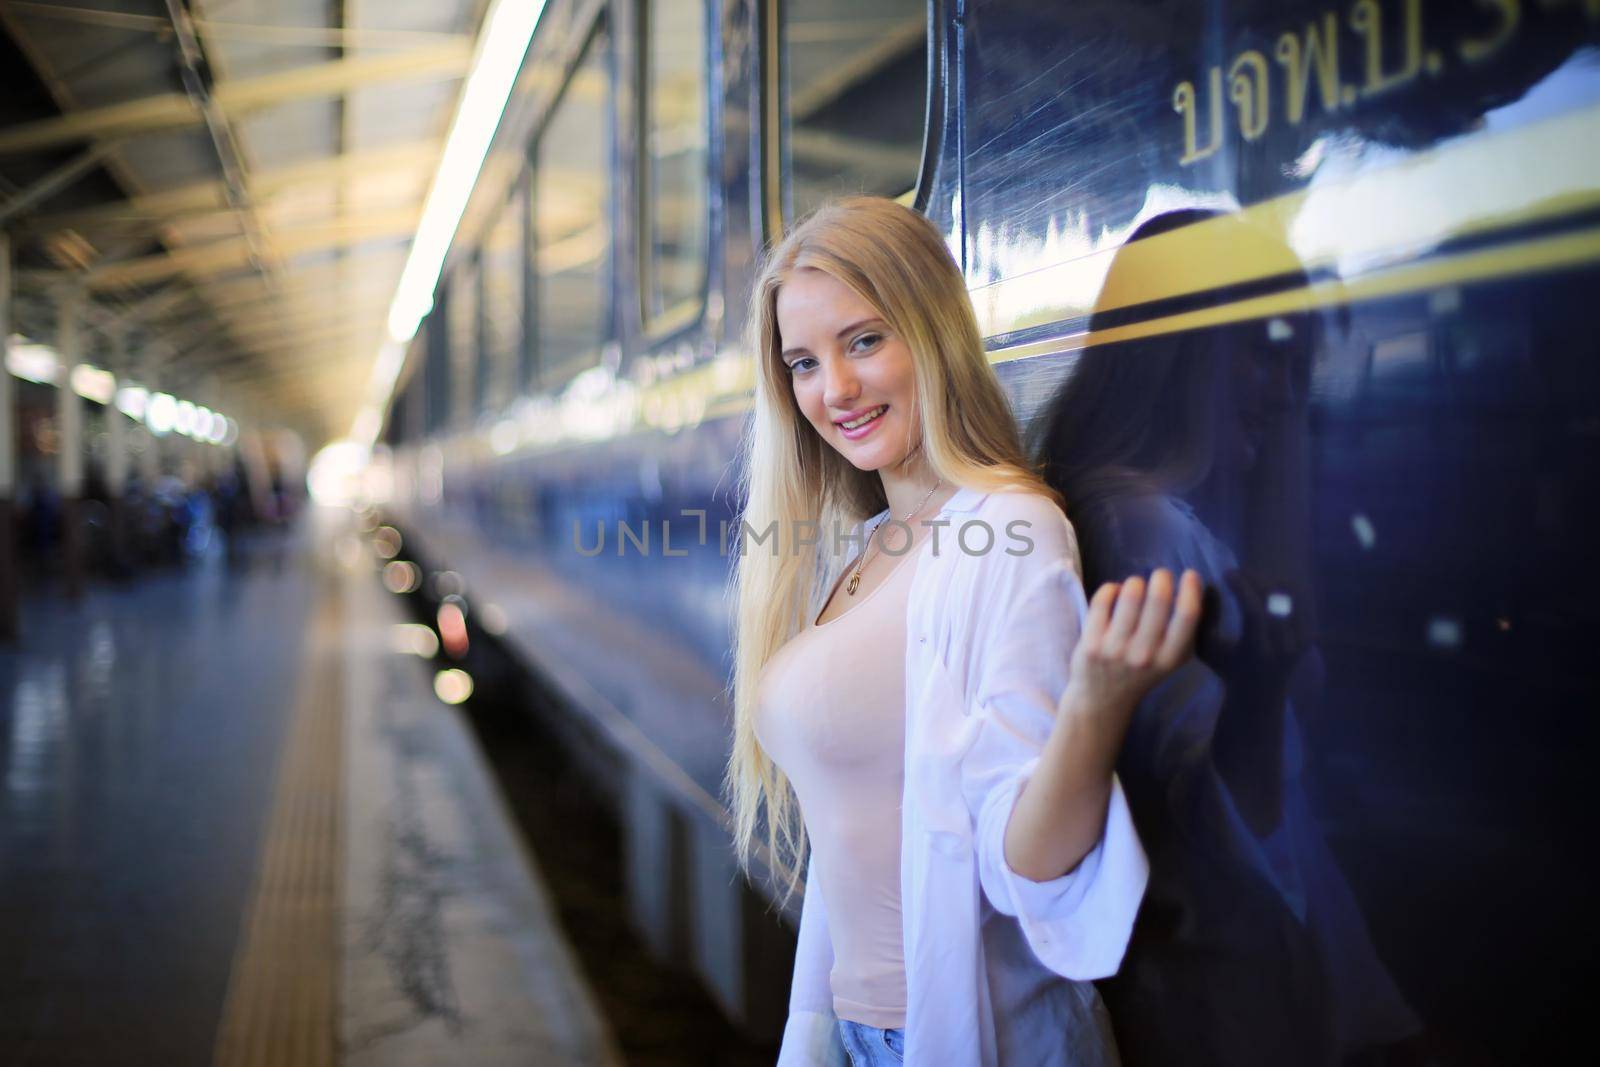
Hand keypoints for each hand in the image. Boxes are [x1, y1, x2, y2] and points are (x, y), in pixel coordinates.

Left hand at [1062, 568, 1203, 724]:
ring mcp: (1115, 650)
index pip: (1187, 616)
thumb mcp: (1171, 661)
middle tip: (1161, 576)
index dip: (1191, 589)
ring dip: (1135, 583)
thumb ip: (1185, 634)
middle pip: (1158, 599)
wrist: (1102, 701)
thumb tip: (1195, 589)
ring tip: (1136, 587)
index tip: (1190, 574)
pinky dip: (1110, 589)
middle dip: (1162, 578)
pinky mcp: (1090, 644)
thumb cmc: (1142, 672)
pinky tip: (1114, 593)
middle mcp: (1144, 655)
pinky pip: (1103, 600)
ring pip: (1130, 594)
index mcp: (1170, 659)